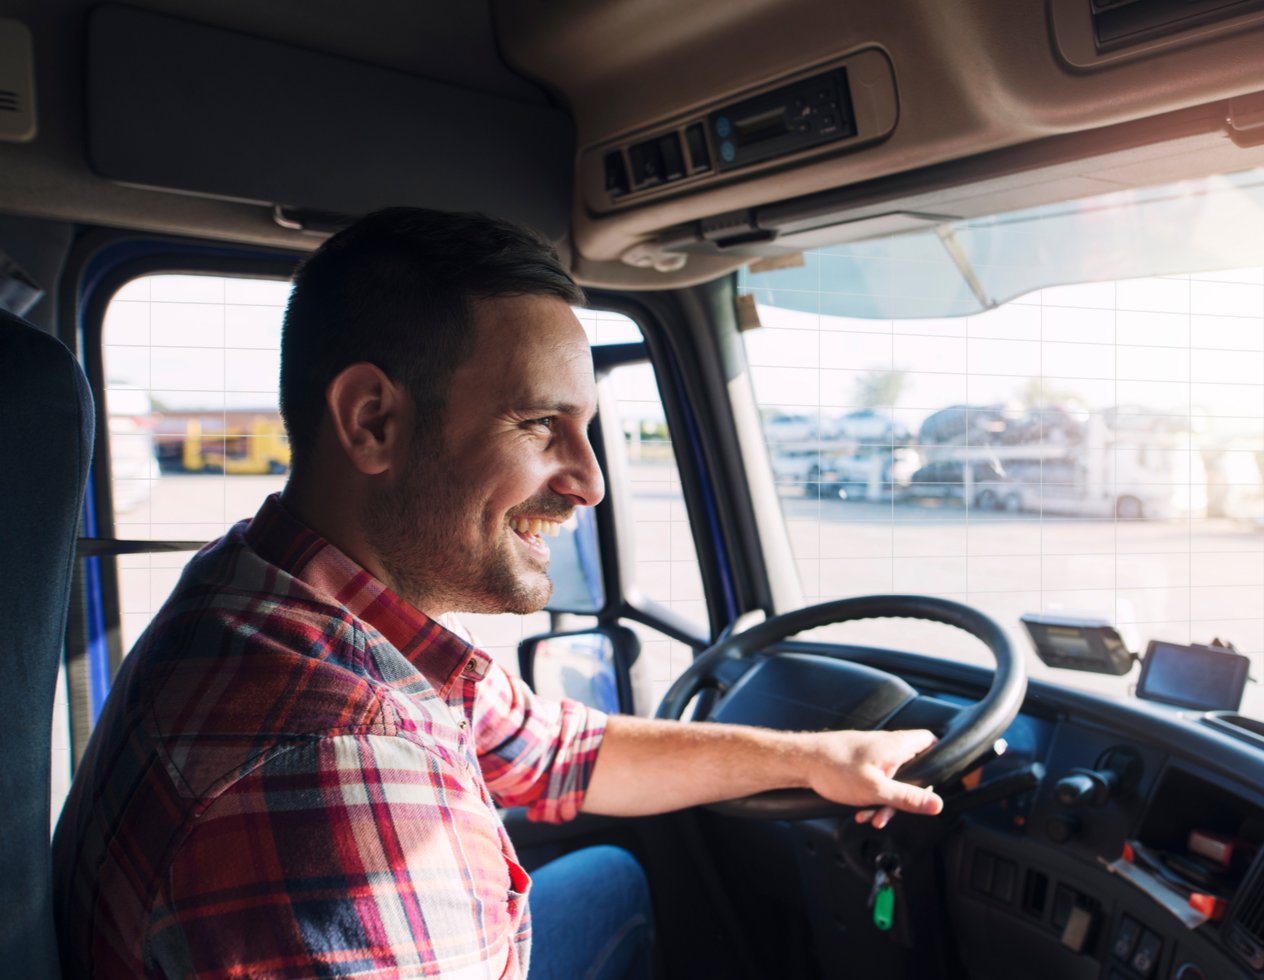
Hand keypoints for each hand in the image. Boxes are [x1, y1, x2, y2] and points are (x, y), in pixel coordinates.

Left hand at [802, 729, 942, 829]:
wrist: (801, 761)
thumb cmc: (834, 768)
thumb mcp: (877, 790)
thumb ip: (908, 798)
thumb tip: (937, 804)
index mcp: (896, 746)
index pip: (930, 741)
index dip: (938, 759)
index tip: (935, 782)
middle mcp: (886, 745)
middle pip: (912, 769)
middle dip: (905, 795)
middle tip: (895, 810)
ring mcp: (872, 753)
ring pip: (891, 779)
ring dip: (884, 801)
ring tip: (871, 816)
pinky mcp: (858, 761)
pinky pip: (875, 780)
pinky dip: (871, 796)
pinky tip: (860, 811)